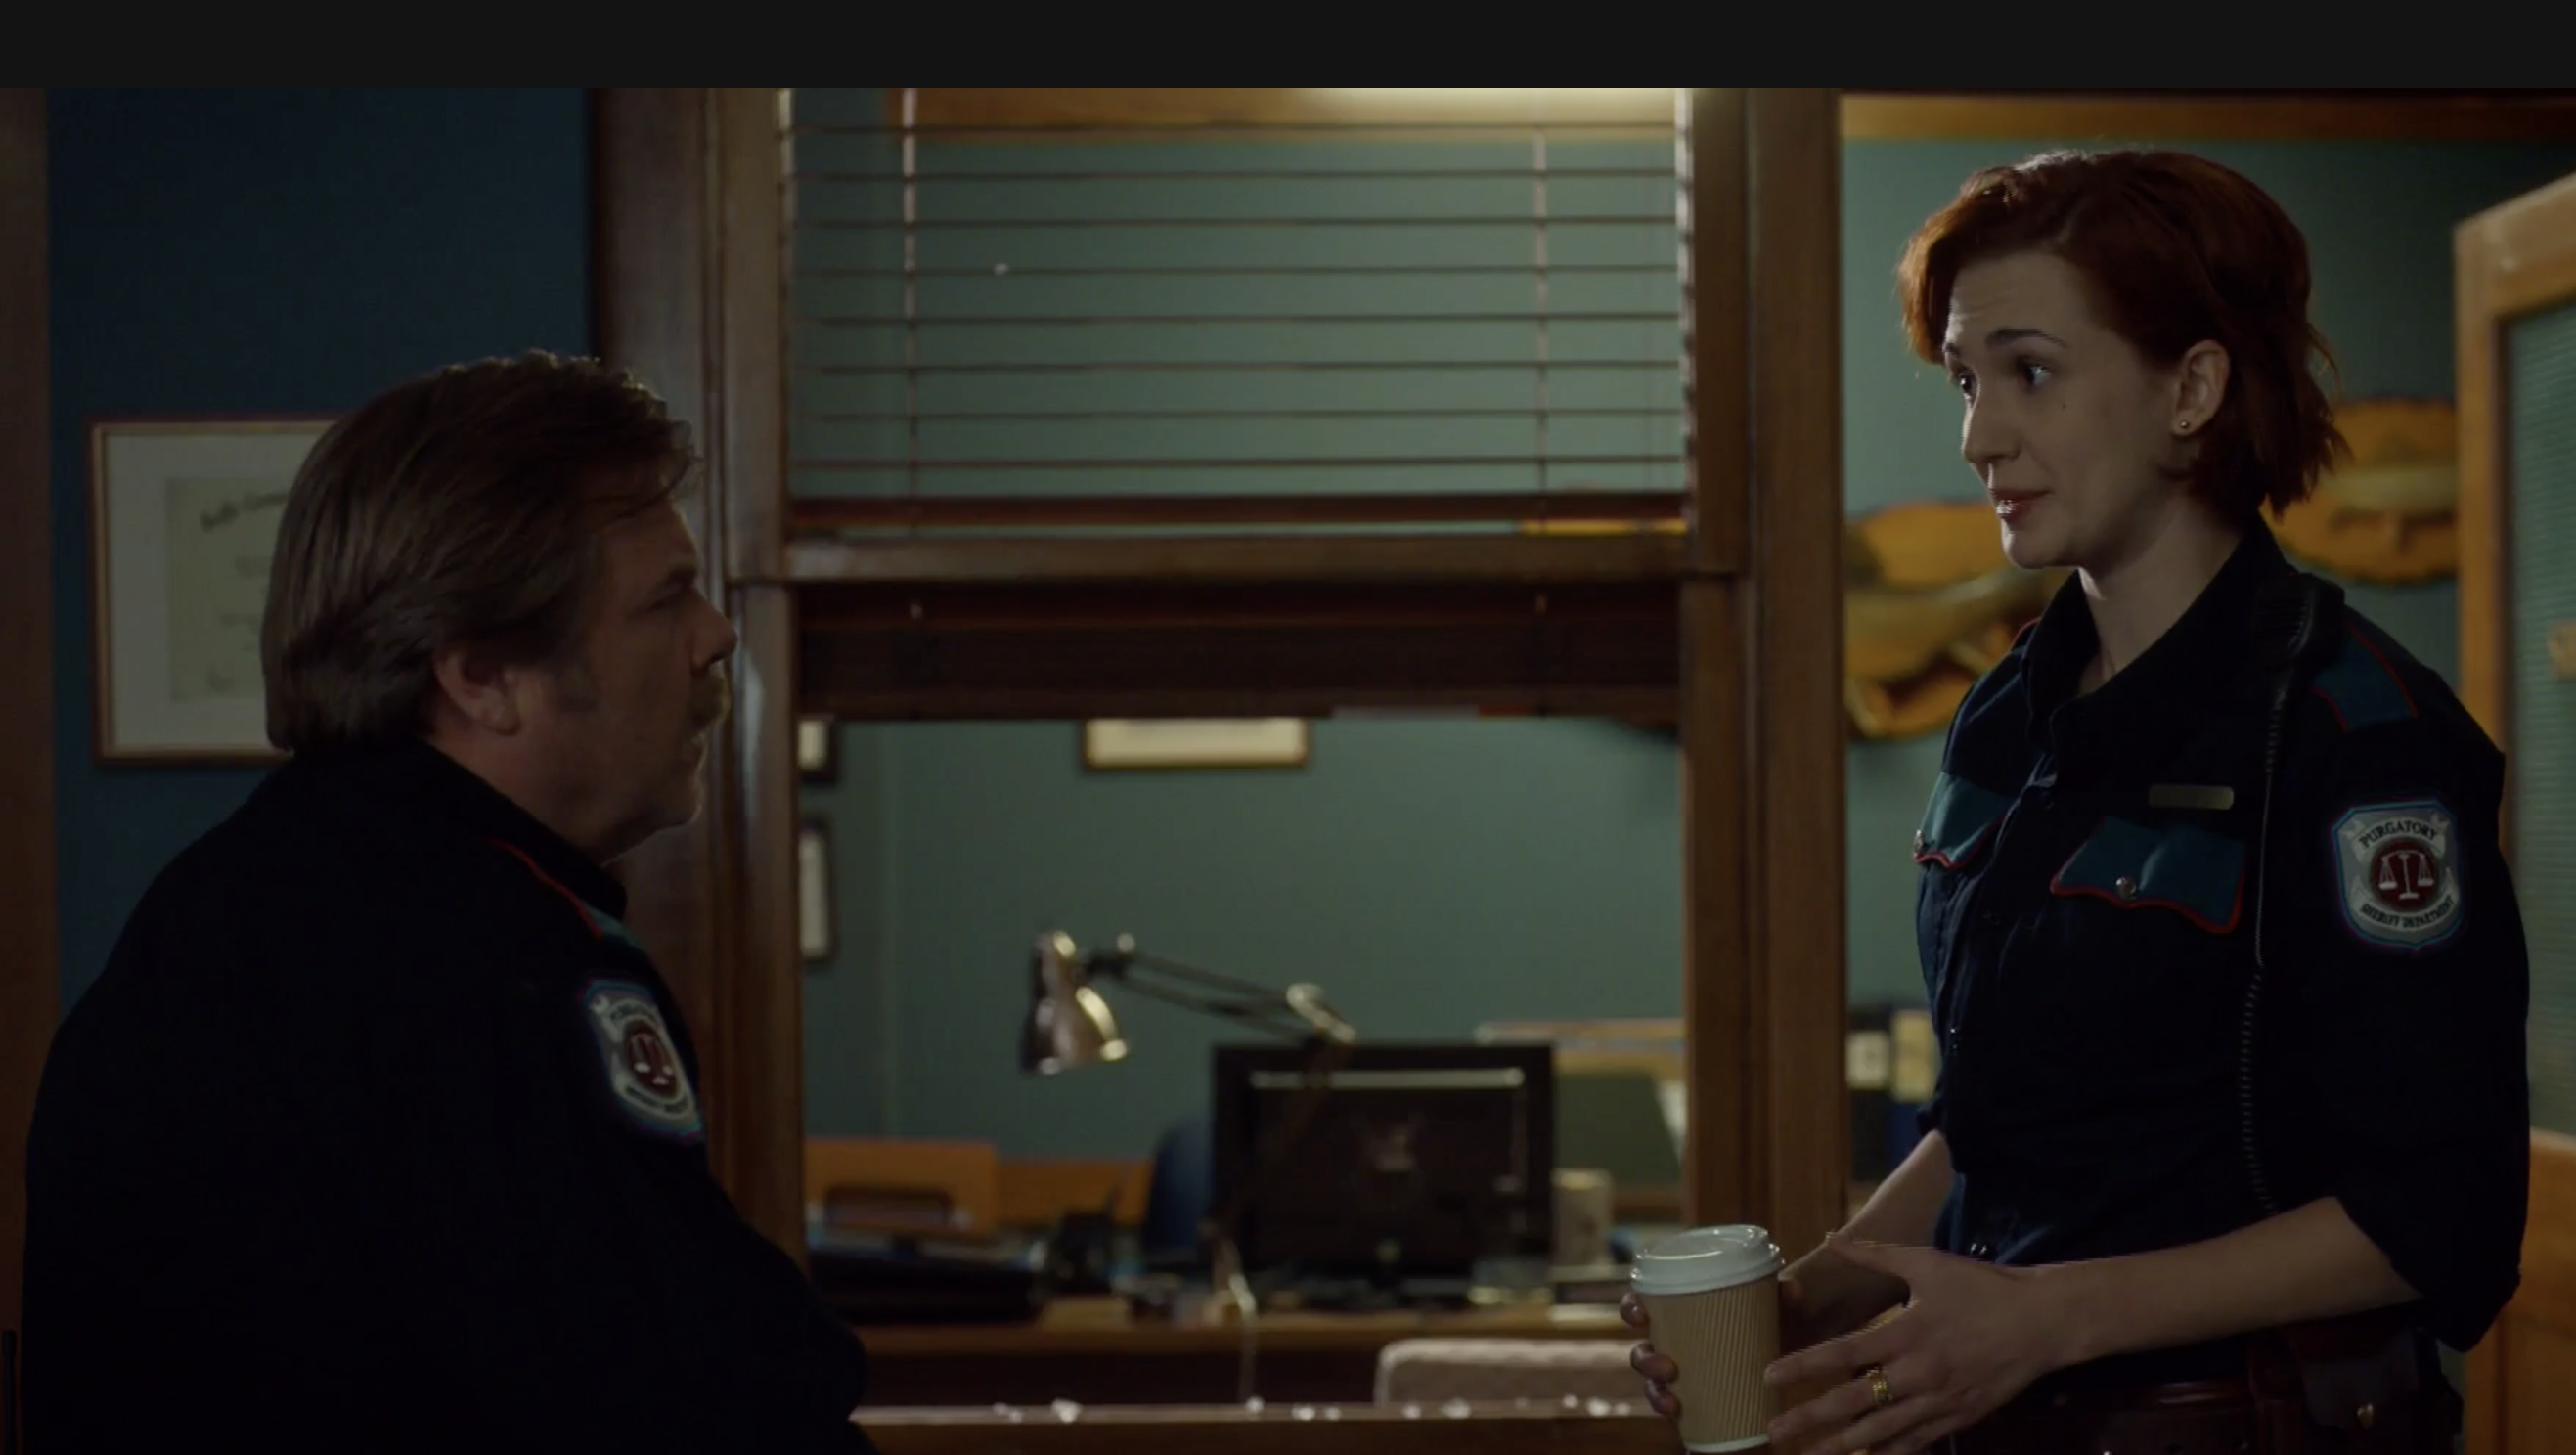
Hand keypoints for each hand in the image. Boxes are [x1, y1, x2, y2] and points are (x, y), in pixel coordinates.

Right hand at [1623, 1247, 1880, 1421]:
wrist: (1784, 1361)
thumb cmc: (1768, 1324)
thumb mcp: (1775, 1308)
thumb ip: (1783, 1297)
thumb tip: (1792, 1289)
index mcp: (1680, 1314)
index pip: (1642, 1305)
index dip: (1632, 1308)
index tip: (1640, 1314)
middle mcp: (1673, 1344)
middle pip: (1641, 1350)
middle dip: (1645, 1361)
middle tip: (1668, 1367)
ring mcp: (1680, 1376)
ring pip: (1652, 1385)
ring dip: (1655, 1395)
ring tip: (1673, 1404)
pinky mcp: (1694, 1400)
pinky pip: (1673, 1411)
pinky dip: (1673, 1418)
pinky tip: (1681, 1419)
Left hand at [1761, 1233, 2069, 1454]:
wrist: (2043, 1323)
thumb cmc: (1982, 1288)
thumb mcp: (1927, 1263)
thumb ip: (1874, 1254)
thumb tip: (1829, 1237)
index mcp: (1906, 1332)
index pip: (1841, 1354)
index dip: (1802, 1367)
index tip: (1769, 1376)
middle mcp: (1918, 1373)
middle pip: (1853, 1403)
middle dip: (1810, 1420)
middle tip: (1773, 1433)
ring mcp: (1939, 1402)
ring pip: (1881, 1433)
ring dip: (1841, 1446)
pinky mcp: (1958, 1419)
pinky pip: (1915, 1443)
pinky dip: (1887, 1452)